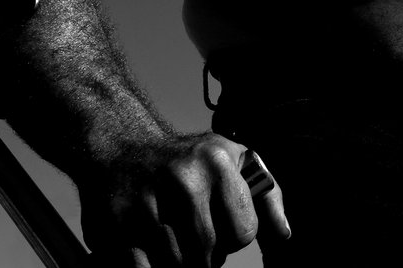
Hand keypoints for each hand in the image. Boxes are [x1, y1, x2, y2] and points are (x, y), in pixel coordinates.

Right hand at [78, 131, 289, 266]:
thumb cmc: (188, 161)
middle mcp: (183, 180)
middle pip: (210, 253)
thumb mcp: (233, 161)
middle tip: (199, 238)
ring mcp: (148, 204)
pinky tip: (155, 251)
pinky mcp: (118, 226)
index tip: (224, 226)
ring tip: (177, 241)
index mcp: (216, 161)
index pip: (244, 232)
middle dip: (209, 254)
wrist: (121, 146)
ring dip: (183, 263)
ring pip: (181, 266)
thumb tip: (284, 235)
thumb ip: (266, 196)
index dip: (236, 236)